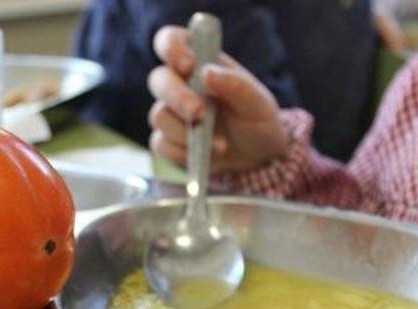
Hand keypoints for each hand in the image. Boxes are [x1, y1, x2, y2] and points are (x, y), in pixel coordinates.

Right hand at [148, 26, 288, 172]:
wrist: (258, 158)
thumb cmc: (257, 121)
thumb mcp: (257, 102)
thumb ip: (235, 85)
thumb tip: (207, 73)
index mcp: (199, 62)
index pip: (171, 41)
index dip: (172, 48)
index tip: (188, 65)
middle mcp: (180, 84)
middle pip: (158, 80)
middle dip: (177, 97)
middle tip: (199, 113)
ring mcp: (171, 113)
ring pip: (159, 116)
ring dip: (186, 132)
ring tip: (220, 144)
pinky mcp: (167, 141)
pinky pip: (161, 145)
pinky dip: (183, 153)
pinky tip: (206, 156)